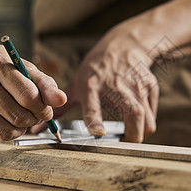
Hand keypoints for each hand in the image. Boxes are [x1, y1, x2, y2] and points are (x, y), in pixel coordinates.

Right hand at [0, 44, 66, 140]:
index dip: (43, 108)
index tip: (45, 109)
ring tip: (18, 117)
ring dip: (20, 129)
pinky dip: (2, 132)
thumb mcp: (22, 67)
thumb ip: (45, 83)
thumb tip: (62, 100)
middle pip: (18, 117)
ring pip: (6, 132)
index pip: (28, 96)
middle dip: (33, 119)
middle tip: (33, 114)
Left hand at [60, 23, 158, 142]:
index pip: (93, 105)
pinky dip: (146, 123)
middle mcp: (116, 86)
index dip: (95, 120)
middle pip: (133, 116)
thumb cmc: (97, 67)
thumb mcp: (76, 82)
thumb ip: (60, 107)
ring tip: (129, 137)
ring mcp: (137, 87)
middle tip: (121, 145)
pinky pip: (152, 114)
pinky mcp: (150, 88)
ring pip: (147, 120)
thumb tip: (38, 128)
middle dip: (130, 138)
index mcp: (92, 85)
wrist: (125, 45)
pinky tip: (137, 122)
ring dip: (140, 134)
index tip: (98, 133)